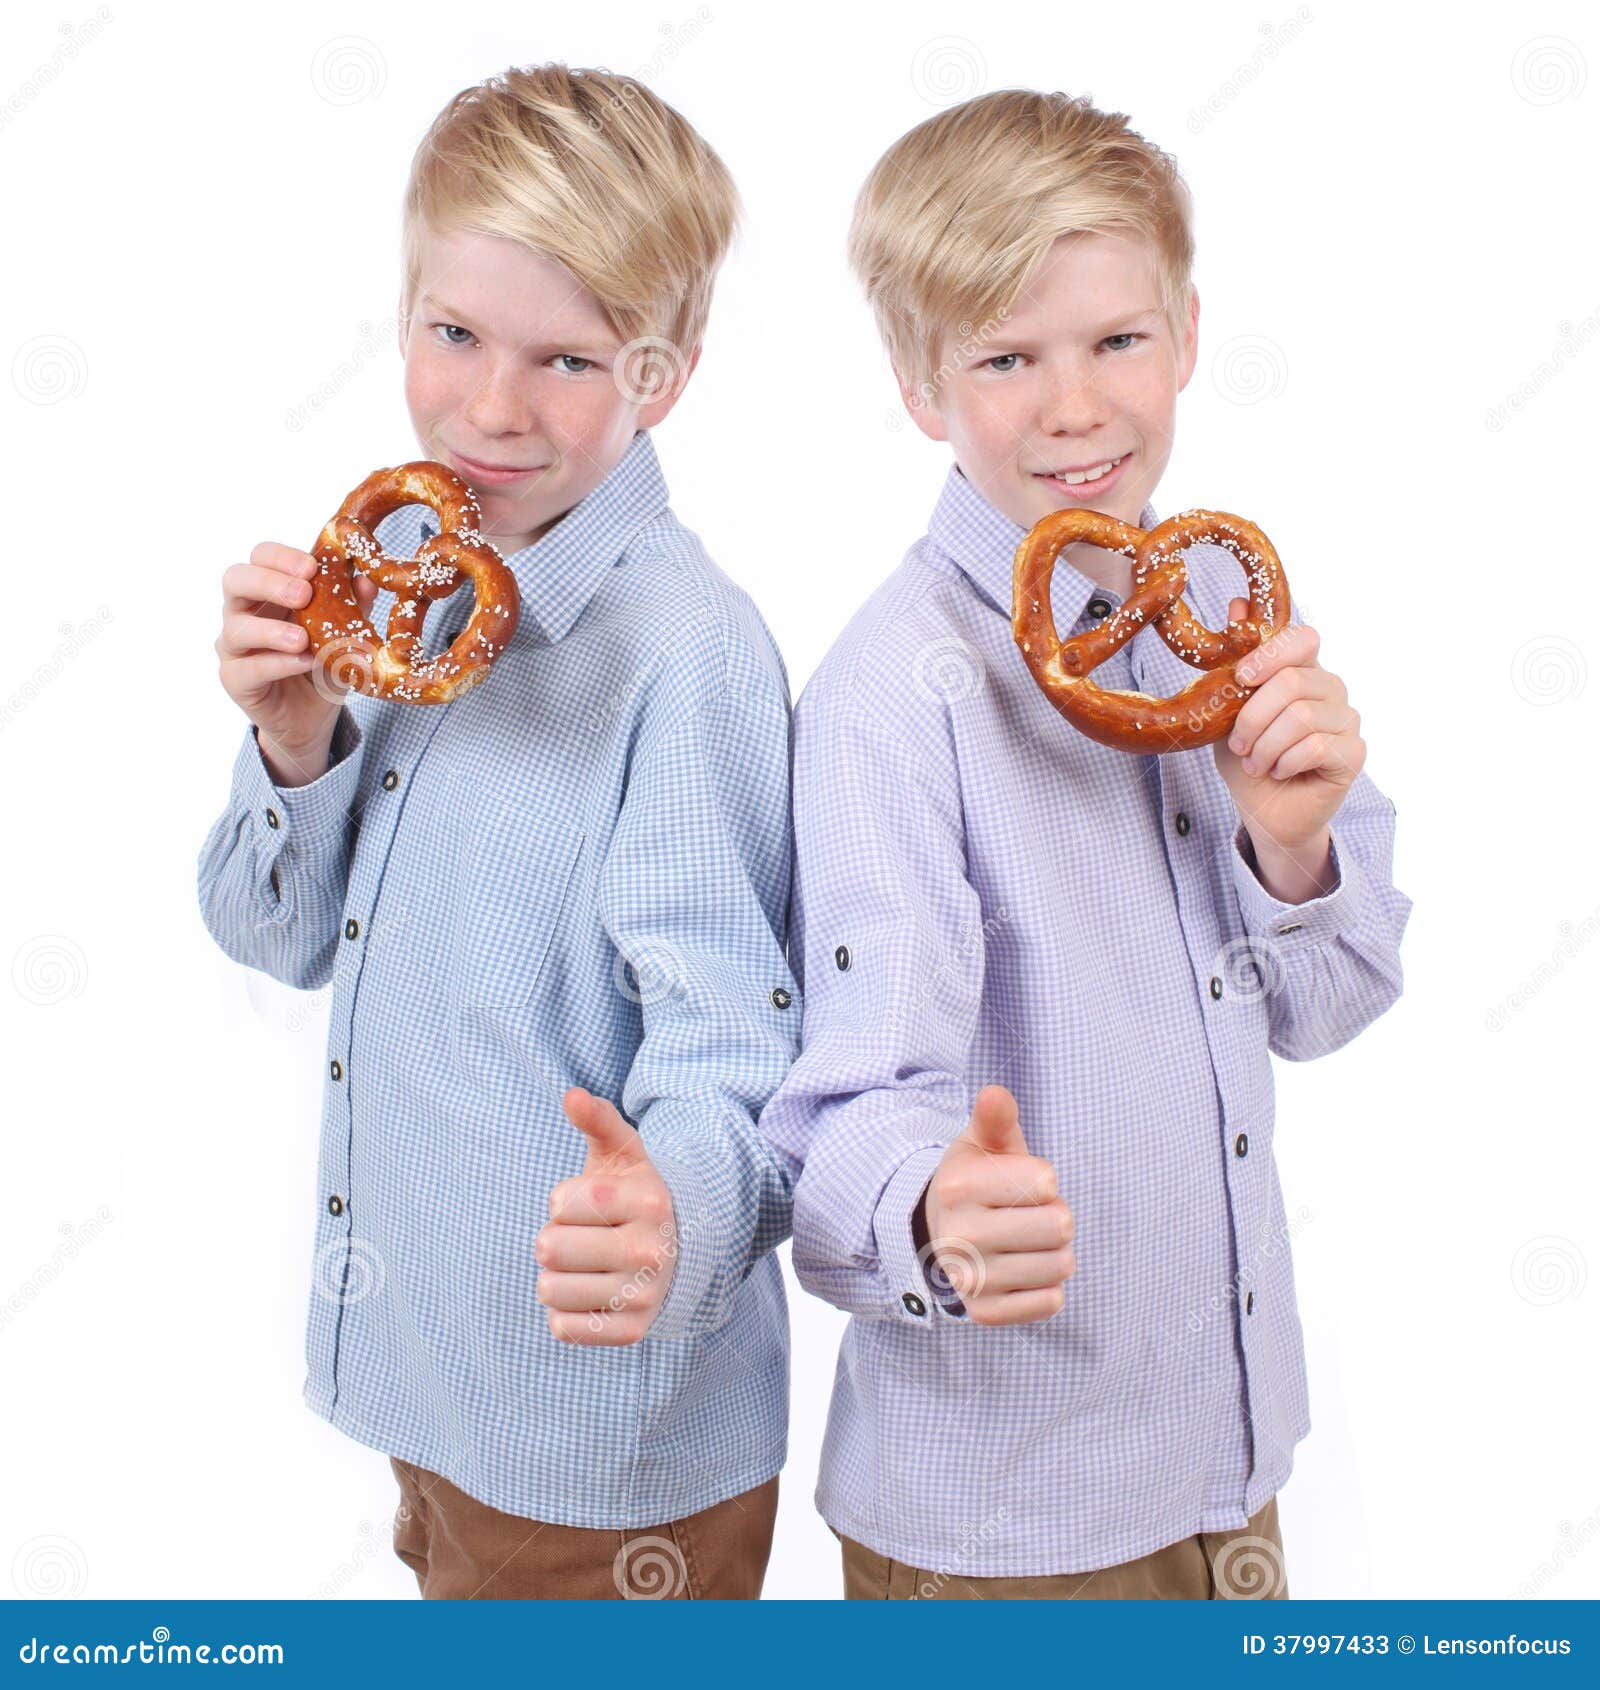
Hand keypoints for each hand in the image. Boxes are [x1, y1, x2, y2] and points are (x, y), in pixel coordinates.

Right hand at [216, 543, 377, 778]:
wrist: (312, 716)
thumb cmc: (321, 664)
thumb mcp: (344, 633)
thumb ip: (354, 605)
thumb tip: (368, 579)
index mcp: (267, 591)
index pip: (260, 557)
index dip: (281, 557)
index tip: (312, 567)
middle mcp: (243, 612)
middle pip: (235, 580)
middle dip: (269, 583)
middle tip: (303, 593)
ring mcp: (233, 646)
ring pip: (236, 628)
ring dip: (272, 630)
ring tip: (302, 638)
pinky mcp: (235, 679)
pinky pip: (249, 668)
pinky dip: (278, 663)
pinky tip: (303, 661)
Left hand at [535, 1088, 677, 1344]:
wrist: (680, 1250)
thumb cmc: (634, 1195)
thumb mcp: (622, 1155)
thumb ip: (598, 1121)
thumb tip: (572, 1096)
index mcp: (648, 1200)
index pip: (560, 1203)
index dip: (562, 1201)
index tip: (588, 1203)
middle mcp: (652, 1250)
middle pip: (549, 1248)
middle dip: (553, 1238)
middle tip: (583, 1236)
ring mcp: (644, 1294)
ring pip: (550, 1290)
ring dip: (555, 1276)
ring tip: (584, 1265)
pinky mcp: (632, 1332)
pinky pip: (563, 1328)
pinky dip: (564, 1311)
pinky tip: (589, 1293)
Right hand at [922, 1085, 1075, 1326]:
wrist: (937, 1234)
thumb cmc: (975, 1182)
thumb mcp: (981, 1145)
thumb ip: (995, 1118)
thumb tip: (996, 1094)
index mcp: (958, 1187)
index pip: (1047, 1180)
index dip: (1043, 1178)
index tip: (1018, 1183)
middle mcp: (959, 1236)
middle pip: (1060, 1225)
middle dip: (1056, 1215)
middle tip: (1029, 1215)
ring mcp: (970, 1279)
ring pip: (1061, 1265)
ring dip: (1055, 1251)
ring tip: (1026, 1242)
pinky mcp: (985, 1313)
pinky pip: (1051, 1301)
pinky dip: (1046, 1285)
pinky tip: (1021, 1270)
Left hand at [1214, 600, 1364, 869]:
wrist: (1263, 812)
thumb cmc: (1247, 759)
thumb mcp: (1228, 710)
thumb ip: (1235, 663)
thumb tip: (1238, 604)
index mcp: (1302, 671)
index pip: (1303, 639)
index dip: (1270, 655)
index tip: (1240, 679)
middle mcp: (1331, 689)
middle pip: (1294, 681)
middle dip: (1253, 717)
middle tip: (1238, 743)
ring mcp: (1347, 720)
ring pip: (1302, 717)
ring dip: (1265, 746)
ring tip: (1255, 763)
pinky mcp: (1354, 753)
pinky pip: (1317, 747)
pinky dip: (1285, 763)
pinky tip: (1279, 772)